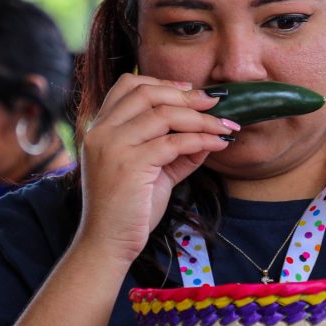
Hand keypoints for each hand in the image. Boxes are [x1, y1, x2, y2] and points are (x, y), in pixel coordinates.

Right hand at [73, 73, 238, 263]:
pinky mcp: (130, 164)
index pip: (127, 86)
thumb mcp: (153, 172)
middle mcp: (101, 132)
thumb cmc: (128, 209)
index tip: (190, 89)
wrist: (108, 243)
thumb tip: (209, 133)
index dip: (162, 82)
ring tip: (225, 126)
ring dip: (202, 119)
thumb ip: (177, 151)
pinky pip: (174, 142)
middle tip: (215, 103)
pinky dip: (201, 139)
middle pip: (148, 93)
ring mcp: (113, 146)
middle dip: (187, 96)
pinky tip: (217, 144)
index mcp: (100, 128)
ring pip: (165, 115)